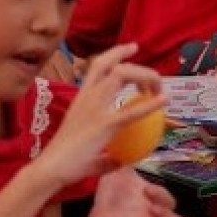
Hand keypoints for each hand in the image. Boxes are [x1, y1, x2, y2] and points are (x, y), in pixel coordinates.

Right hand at [35, 43, 162, 186]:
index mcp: (82, 98)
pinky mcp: (104, 124)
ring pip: (122, 75)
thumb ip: (106, 153)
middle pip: (113, 66)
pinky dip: (151, 104)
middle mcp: (87, 97)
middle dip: (137, 66)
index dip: (117, 53)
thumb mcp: (89, 150)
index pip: (98, 66)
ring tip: (158, 90)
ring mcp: (95, 108)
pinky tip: (165, 100)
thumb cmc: (67, 163)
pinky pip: (131, 110)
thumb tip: (120, 160)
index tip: (133, 48)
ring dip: (144, 77)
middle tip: (154, 79)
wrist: (51, 168)